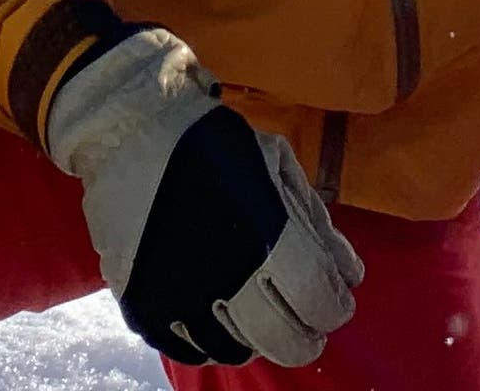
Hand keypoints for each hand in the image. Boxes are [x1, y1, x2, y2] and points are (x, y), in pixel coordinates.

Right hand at [45, 27, 361, 366]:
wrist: (129, 129)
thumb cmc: (213, 142)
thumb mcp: (278, 166)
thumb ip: (318, 224)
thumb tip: (350, 276)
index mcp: (267, 234)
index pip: (319, 302)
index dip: (334, 309)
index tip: (333, 303)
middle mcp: (226, 274)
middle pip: (284, 341)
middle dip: (306, 337)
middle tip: (305, 323)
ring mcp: (181, 296)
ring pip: (237, 351)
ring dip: (258, 338)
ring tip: (259, 314)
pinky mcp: (143, 305)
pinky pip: (189, 350)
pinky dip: (211, 342)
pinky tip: (218, 318)